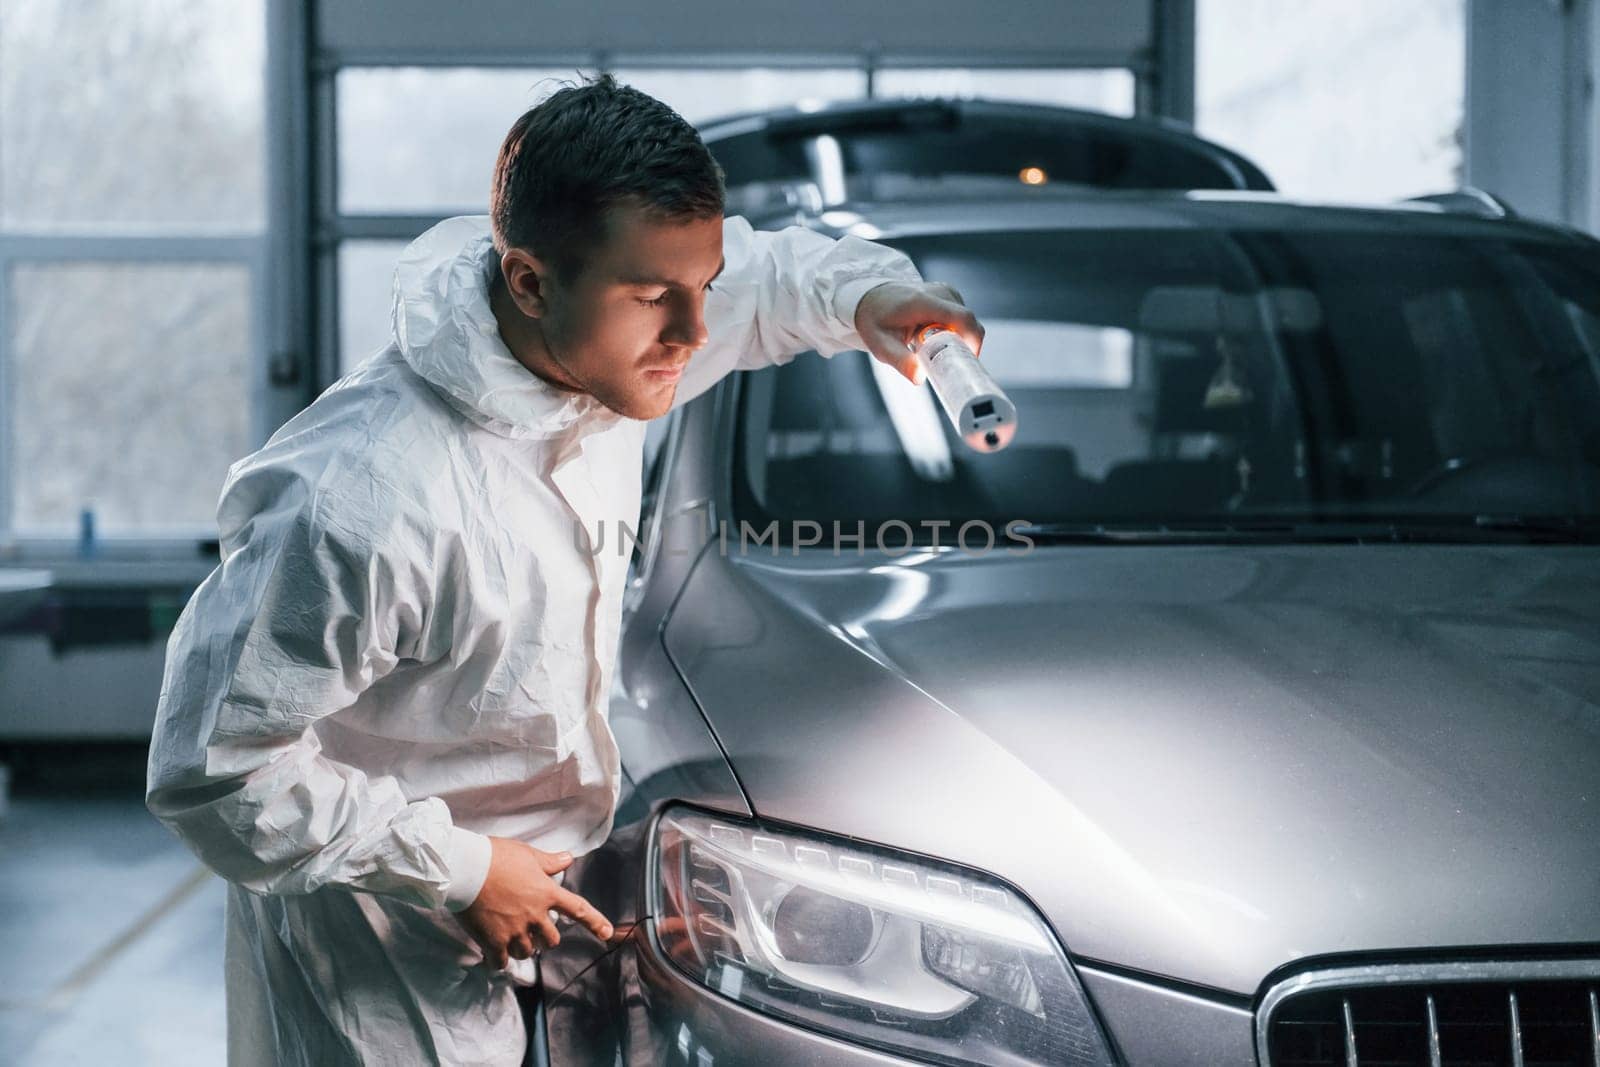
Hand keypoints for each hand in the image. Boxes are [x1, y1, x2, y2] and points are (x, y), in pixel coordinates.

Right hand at [457, 837, 613, 968]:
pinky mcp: (493, 942)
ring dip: (522, 947)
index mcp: (546, 893)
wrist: (466, 869)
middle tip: (531, 929)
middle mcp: (535, 915)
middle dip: (544, 937)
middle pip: (552, 940)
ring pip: (528, 952)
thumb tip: (568, 859)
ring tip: (510, 936)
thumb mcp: (527, 854)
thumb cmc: (495, 857)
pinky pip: (502, 962)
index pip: (578, 910)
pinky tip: (493, 952)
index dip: (595, 922)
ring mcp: (515, 931)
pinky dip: (498, 960)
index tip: (608, 934)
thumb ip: (549, 862)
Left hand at [853, 280, 984, 385]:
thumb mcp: (881, 345)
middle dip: (964, 347)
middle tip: (945, 364)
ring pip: (967, 323)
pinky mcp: (950, 295)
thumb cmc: (876, 321)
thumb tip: (919, 378)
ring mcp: (947, 292)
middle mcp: (940, 292)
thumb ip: (901, 362)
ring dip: (958, 340)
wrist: (872, 298)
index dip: (973, 341)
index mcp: (923, 302)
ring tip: (933, 348)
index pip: (962, 318)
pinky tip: (936, 339)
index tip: (966, 363)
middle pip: (969, 323)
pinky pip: (963, 319)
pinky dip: (956, 333)